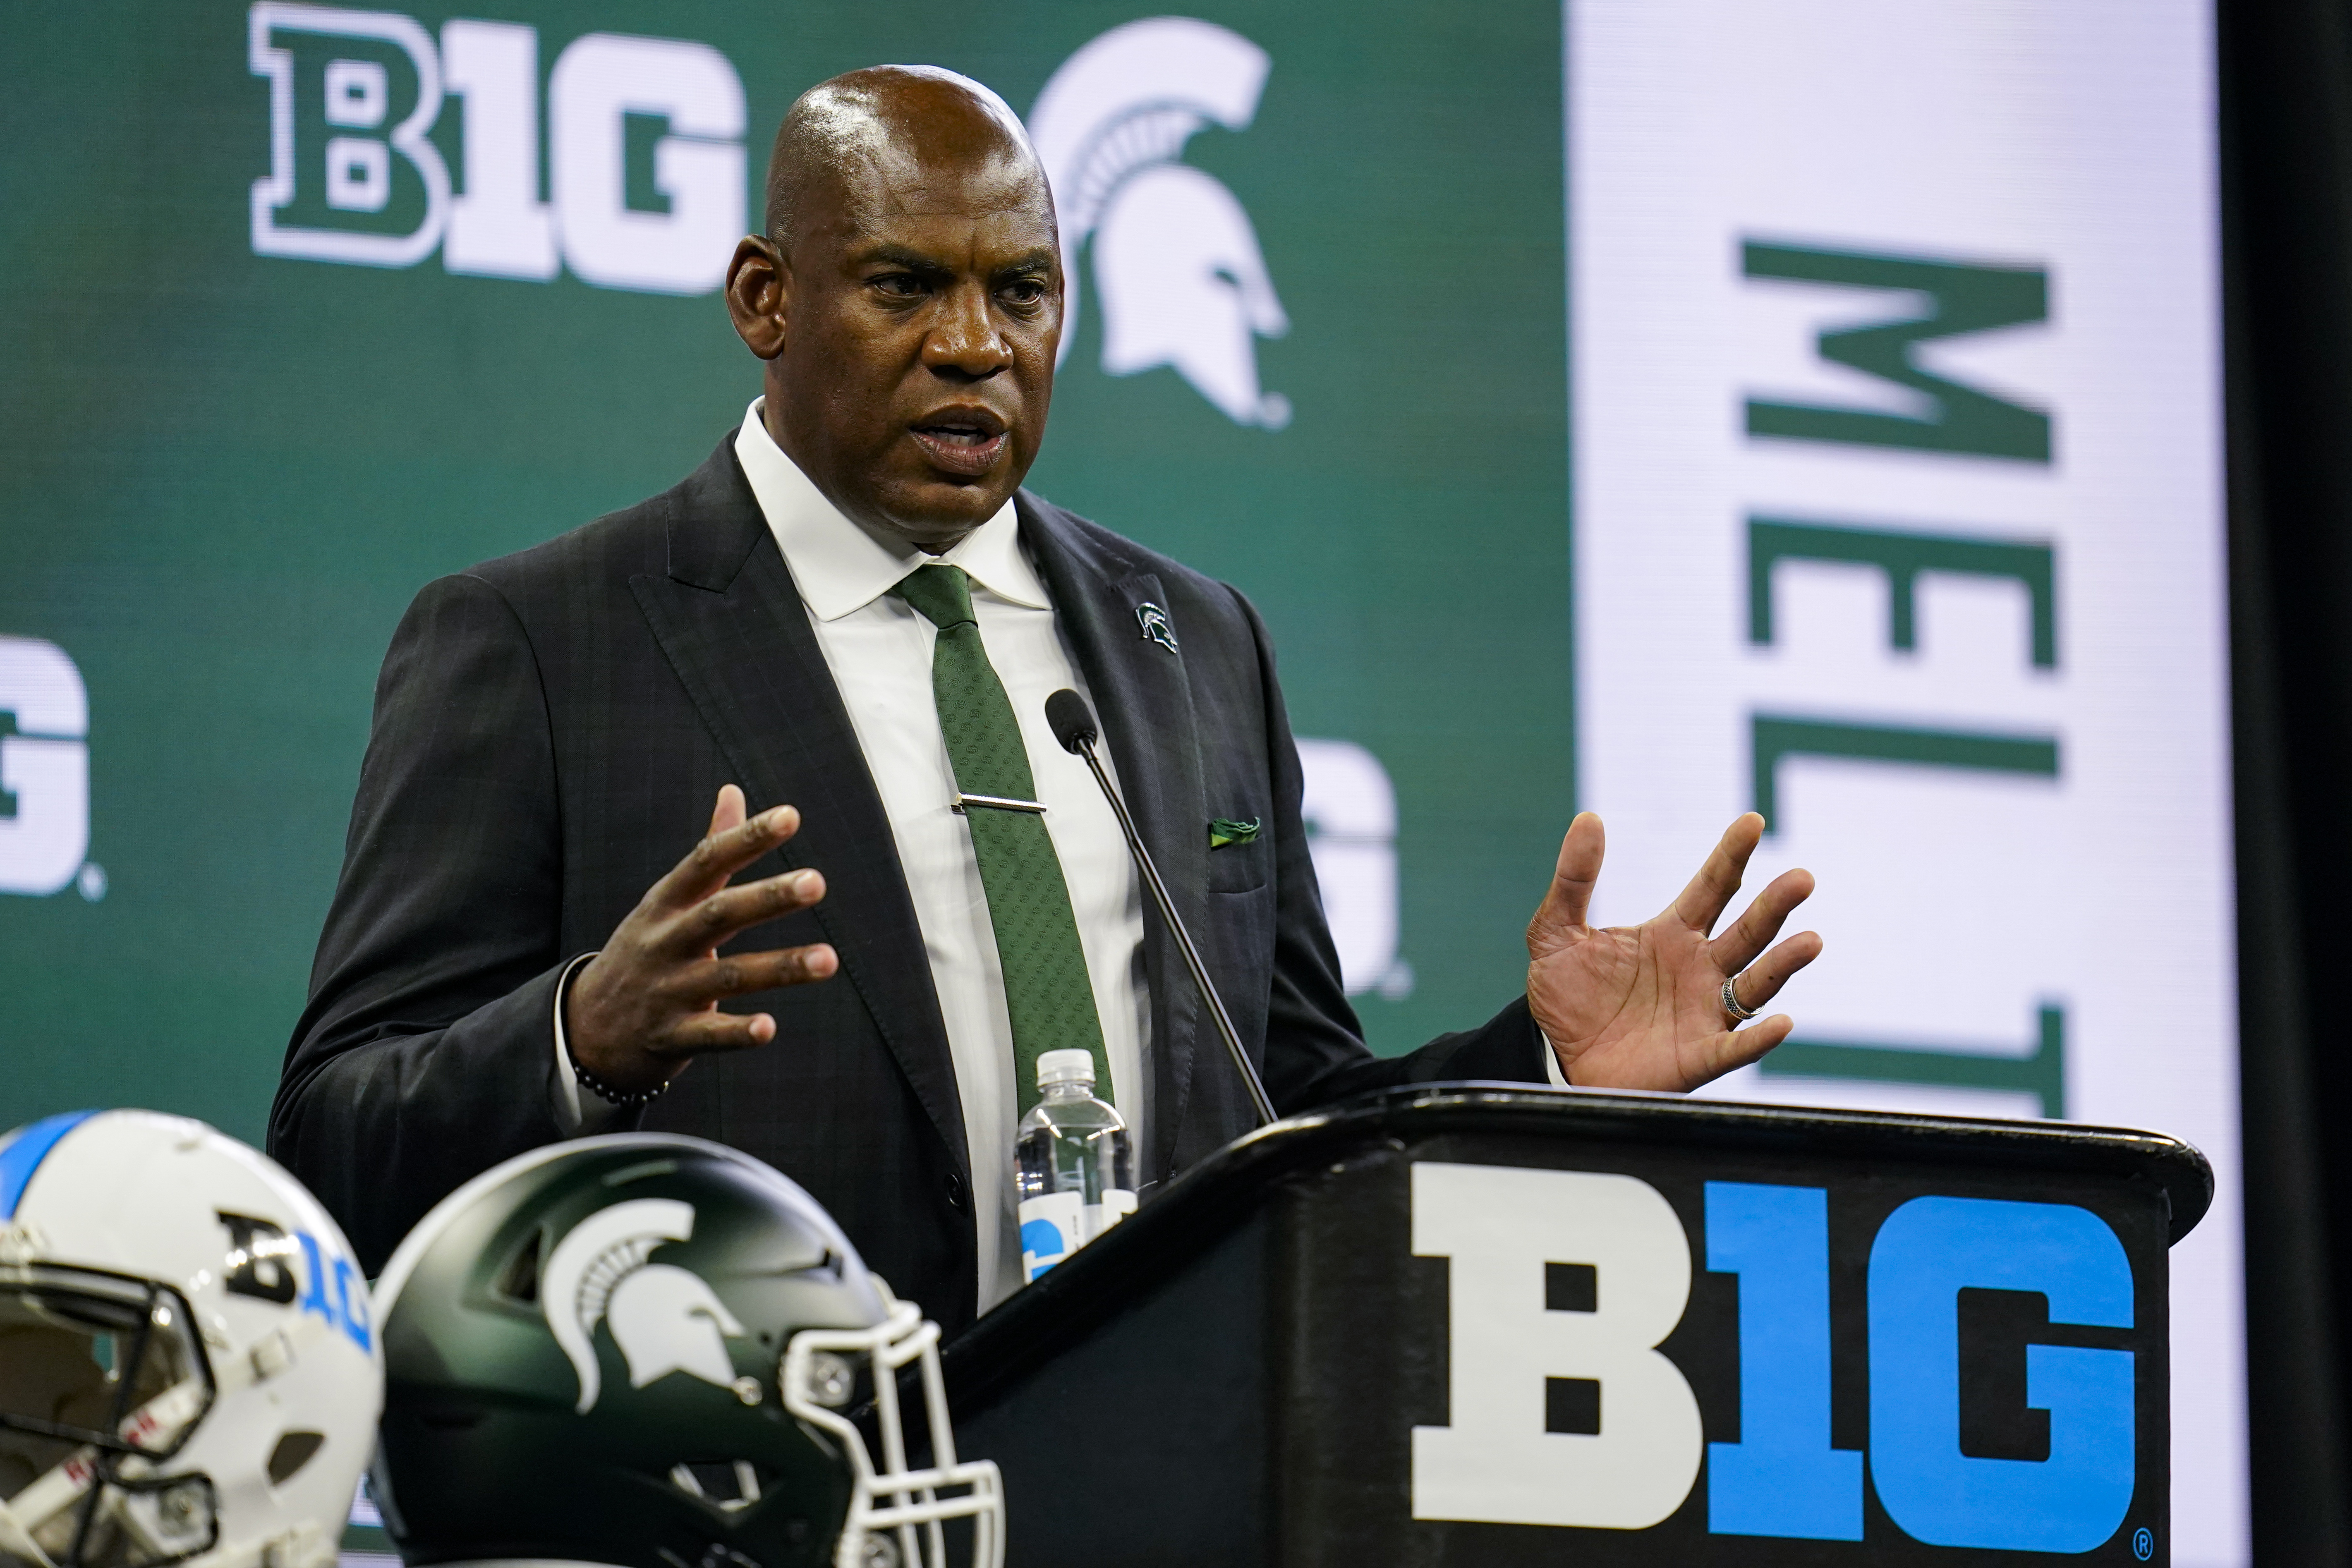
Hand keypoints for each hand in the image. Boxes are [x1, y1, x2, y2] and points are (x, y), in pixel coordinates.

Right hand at [566, 785, 838, 1092]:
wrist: (587, 1029)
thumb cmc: (646, 950)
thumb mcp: (666, 900)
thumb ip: (708, 850)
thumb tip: (733, 790)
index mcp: (665, 903)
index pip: (706, 861)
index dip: (746, 838)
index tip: (790, 816)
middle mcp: (665, 942)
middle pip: (719, 914)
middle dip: (768, 898)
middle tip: (817, 882)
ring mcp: (667, 991)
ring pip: (727, 976)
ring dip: (779, 967)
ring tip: (829, 960)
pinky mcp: (671, 1038)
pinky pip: (708, 1035)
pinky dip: (737, 1033)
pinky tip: (770, 1028)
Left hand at [1527, 811, 1820, 1091]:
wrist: (1554, 1057)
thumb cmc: (1564, 996)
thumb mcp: (1555, 931)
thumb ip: (1573, 879)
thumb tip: (1588, 818)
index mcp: (1672, 933)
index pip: (1712, 887)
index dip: (1732, 855)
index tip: (1752, 821)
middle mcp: (1699, 968)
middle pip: (1747, 931)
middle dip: (1774, 905)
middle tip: (1802, 878)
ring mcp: (1704, 1013)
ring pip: (1754, 984)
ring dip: (1783, 964)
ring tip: (1810, 941)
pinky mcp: (1698, 1056)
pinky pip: (1736, 1047)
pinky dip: (1759, 1037)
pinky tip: (1781, 1023)